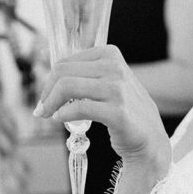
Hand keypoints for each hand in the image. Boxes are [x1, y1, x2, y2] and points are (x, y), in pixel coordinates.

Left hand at [35, 45, 169, 166]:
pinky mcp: (118, 112)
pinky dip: (64, 114)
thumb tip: (48, 72)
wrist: (150, 138)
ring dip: (50, 103)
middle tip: (42, 108)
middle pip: (63, 72)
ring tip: (47, 114)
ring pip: (68, 87)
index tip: (46, 95)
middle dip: (46, 91)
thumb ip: (86, 73)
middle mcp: (115, 68)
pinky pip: (80, 109)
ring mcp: (118, 89)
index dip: (50, 80)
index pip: (66, 62)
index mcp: (110, 55)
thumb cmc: (125, 109)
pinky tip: (60, 119)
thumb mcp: (110, 81)